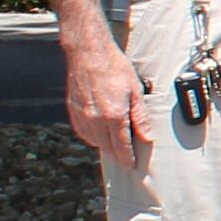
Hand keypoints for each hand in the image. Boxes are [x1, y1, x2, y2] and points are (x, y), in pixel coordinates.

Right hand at [64, 40, 153, 166]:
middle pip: (107, 148)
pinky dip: (94, 135)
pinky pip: (84, 133)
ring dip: (106, 145)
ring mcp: (82, 117)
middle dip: (118, 155)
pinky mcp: (73, 112)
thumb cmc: (115, 68)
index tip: (132, 166)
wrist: (89, 54)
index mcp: (113, 115)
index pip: (121, 147)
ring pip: (95, 142)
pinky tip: (102, 130)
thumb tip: (147, 137)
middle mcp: (95, 120)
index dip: (127, 159)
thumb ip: (140, 117)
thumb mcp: (135, 91)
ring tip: (117, 141)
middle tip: (127, 157)